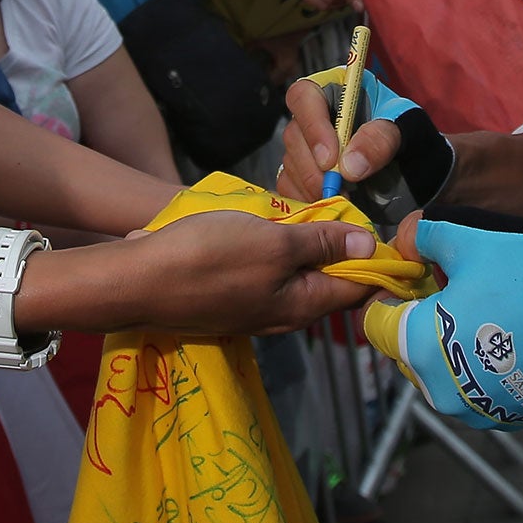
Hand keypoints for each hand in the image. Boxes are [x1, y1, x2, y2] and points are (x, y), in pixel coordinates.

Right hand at [126, 210, 377, 333]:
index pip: (359, 288)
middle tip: (342, 207)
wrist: (138, 280)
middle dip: (342, 248)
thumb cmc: (209, 258)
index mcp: (304, 306)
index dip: (376, 259)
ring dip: (307, 246)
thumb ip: (321, 244)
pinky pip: (268, 272)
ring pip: (297, 275)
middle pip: (329, 281)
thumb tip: (368, 244)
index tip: (383, 226)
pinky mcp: (231, 297)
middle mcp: (285, 314)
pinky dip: (278, 250)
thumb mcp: (274, 243)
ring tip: (308, 211)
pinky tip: (269, 226)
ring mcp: (256, 307)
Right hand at [277, 72, 401, 202]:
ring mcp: (306, 144)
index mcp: (339, 90)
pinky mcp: (302, 172)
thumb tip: (349, 165)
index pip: (305, 96)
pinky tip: (330, 203)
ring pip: (291, 163)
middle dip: (314, 167)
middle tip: (340, 189)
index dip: (312, 127)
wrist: (414, 171)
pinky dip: (307, 198)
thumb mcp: (408, 130)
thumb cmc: (411, 138)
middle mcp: (316, 114)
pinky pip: (290, 185)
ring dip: (313, 185)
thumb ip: (380, 140)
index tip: (330, 160)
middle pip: (294, 134)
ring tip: (343, 197)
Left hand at [362, 214, 522, 429]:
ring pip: (437, 369)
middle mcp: (437, 390)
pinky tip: (505, 333)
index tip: (412, 275)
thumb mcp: (471, 242)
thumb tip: (407, 240)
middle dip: (418, 317)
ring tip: (482, 309)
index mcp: (418, 347)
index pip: (373, 323)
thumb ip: (425, 237)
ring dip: (446, 341)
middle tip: (451, 286)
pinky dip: (475, 363)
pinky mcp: (503, 417)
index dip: (388, 293)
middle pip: (404, 348)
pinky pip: (470, 388)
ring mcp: (472, 410)